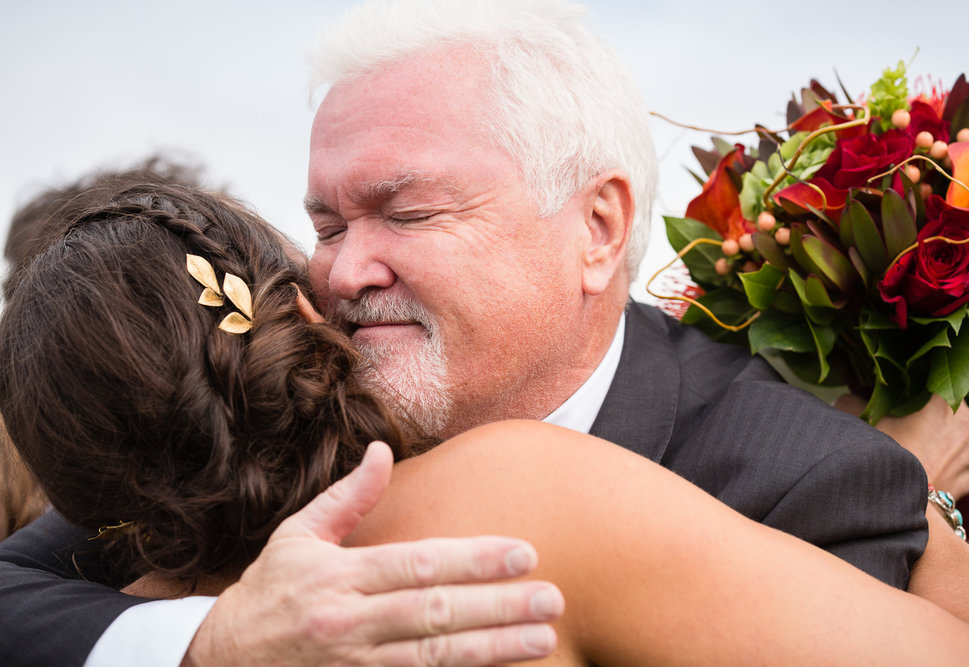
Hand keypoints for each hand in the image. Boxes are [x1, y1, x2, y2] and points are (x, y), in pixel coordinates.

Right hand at [184, 442, 563, 665]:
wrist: (221, 662)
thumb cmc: (268, 592)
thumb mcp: (298, 537)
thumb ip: (348, 498)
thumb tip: (382, 450)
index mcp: (339, 577)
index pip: (418, 565)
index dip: (473, 559)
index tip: (524, 553)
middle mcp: (350, 624)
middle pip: (435, 615)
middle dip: (498, 607)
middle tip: (551, 599)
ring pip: (434, 659)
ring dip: (493, 649)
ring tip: (543, 639)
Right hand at [835, 394, 968, 498]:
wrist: (904, 504)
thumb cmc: (884, 457)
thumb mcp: (858, 420)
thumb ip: (853, 400)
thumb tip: (852, 397)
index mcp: (942, 400)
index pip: (928, 384)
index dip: (910, 392)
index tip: (895, 403)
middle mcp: (967, 420)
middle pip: (944, 411)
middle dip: (926, 418)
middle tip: (901, 429)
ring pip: (954, 437)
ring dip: (938, 441)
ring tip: (912, 453)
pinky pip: (959, 463)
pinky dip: (944, 464)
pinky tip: (923, 469)